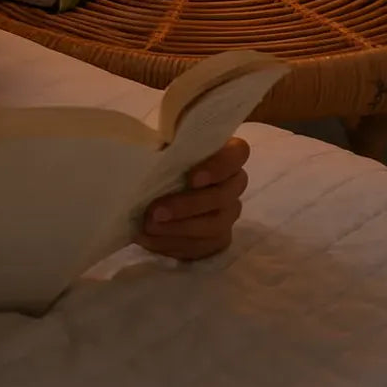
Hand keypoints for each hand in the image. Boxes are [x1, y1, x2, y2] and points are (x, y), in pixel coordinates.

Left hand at [135, 137, 249, 260]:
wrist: (158, 185)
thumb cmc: (166, 154)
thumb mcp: (167, 140)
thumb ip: (169, 139)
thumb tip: (159, 144)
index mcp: (228, 152)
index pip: (238, 154)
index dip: (218, 167)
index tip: (191, 178)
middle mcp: (234, 183)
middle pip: (224, 197)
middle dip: (188, 206)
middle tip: (156, 212)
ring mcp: (229, 213)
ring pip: (215, 226)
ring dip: (179, 229)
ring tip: (148, 228)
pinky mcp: (218, 237)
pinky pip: (203, 247)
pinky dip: (175, 244)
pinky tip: (150, 240)